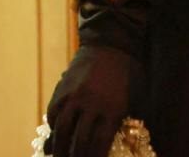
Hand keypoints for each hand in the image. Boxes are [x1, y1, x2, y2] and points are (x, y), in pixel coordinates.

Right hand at [43, 42, 148, 156]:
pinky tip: (55, 137)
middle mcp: (91, 105)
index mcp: (112, 110)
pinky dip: (53, 128)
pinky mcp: (63, 88)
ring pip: (62, 131)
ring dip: (59, 150)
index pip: (98, 146)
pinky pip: (53, 114)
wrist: (112, 42)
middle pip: (79, 143)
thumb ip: (127, 123)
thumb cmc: (129, 73)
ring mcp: (75, 96)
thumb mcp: (135, 99)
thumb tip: (124, 145)